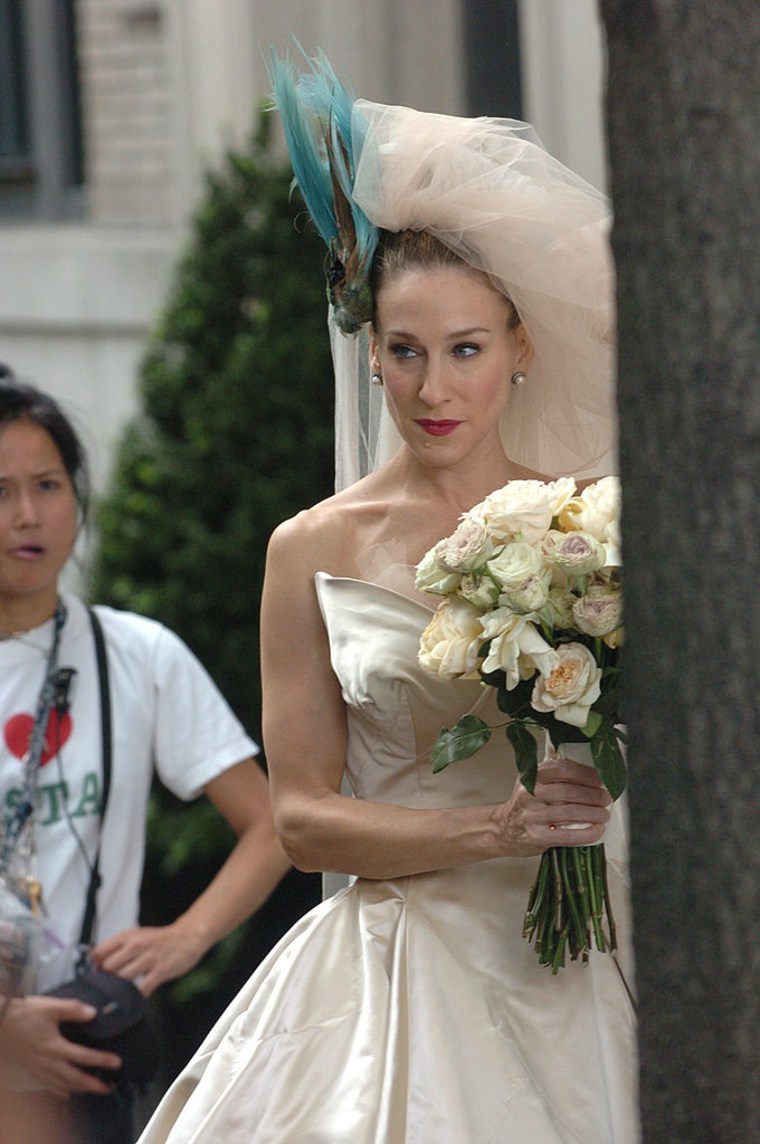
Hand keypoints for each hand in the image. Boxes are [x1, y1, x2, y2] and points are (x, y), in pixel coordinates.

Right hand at [0, 996, 121, 1097]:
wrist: (1, 1022)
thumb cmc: (24, 1013)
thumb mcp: (50, 1006)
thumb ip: (73, 1009)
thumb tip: (93, 1013)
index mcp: (55, 1047)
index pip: (84, 1057)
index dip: (102, 1060)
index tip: (117, 1063)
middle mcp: (48, 1062)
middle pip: (75, 1079)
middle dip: (93, 1085)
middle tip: (109, 1088)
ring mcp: (38, 1069)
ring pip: (62, 1085)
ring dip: (79, 1090)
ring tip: (93, 1090)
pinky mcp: (31, 1070)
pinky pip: (48, 1086)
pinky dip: (60, 1091)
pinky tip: (66, 1093)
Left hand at [91, 922, 207, 997]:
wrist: (188, 937)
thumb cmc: (159, 940)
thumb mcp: (137, 936)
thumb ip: (119, 948)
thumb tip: (98, 966)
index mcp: (127, 936)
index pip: (99, 952)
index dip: (95, 966)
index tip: (99, 975)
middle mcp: (136, 945)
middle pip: (108, 967)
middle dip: (106, 980)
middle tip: (110, 988)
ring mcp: (148, 958)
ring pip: (122, 978)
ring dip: (120, 990)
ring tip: (120, 996)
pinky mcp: (160, 970)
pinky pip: (142, 989)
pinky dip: (136, 997)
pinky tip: (136, 998)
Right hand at [496, 754, 611, 856]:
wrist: (502, 829)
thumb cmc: (525, 805)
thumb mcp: (534, 783)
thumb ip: (556, 777)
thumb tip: (593, 776)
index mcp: (532, 776)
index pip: (563, 769)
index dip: (586, 774)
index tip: (600, 780)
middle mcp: (530, 793)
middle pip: (570, 792)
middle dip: (594, 796)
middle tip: (606, 799)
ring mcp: (532, 815)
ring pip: (571, 812)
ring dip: (594, 814)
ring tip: (604, 815)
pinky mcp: (536, 836)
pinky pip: (567, 835)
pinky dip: (587, 833)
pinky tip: (597, 831)